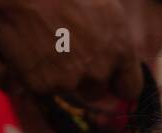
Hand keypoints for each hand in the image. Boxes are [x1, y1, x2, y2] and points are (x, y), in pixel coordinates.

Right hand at [0, 0, 142, 100]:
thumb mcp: (105, 8)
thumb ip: (116, 40)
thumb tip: (116, 65)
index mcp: (120, 49)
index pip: (130, 89)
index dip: (118, 85)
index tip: (110, 84)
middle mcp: (99, 70)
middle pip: (98, 94)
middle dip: (87, 81)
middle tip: (69, 54)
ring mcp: (70, 81)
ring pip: (69, 90)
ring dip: (61, 76)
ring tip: (48, 44)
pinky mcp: (43, 86)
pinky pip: (43, 89)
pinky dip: (37, 75)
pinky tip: (31, 49)